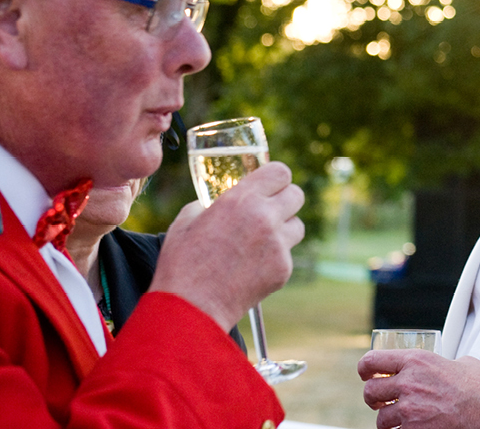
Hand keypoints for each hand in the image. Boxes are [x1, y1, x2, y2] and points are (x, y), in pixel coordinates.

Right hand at [150, 162, 304, 330]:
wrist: (190, 308)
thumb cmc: (182, 264)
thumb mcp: (187, 220)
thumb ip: (209, 203)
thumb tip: (220, 202)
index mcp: (242, 199)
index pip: (280, 172)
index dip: (275, 178)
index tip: (268, 185)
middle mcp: (265, 218)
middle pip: (297, 195)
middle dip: (284, 201)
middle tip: (267, 212)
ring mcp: (277, 245)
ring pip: (297, 226)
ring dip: (283, 229)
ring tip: (258, 242)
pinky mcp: (283, 269)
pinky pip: (287, 254)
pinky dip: (274, 258)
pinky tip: (251, 268)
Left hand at [358, 350, 479, 428]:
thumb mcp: (459, 362)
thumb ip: (439, 364)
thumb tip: (434, 368)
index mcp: (418, 361)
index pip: (373, 361)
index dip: (365, 369)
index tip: (367, 374)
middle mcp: (409, 384)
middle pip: (370, 392)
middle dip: (373, 398)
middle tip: (380, 401)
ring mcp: (411, 411)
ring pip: (381, 419)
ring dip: (388, 421)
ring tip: (400, 420)